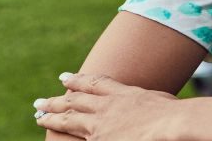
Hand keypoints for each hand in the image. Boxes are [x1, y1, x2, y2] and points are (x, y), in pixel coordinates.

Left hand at [35, 72, 178, 140]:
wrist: (171, 122)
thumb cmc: (173, 112)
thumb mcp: (157, 98)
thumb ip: (143, 100)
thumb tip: (146, 101)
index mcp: (121, 92)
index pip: (94, 83)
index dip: (78, 80)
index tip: (64, 77)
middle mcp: (107, 106)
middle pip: (75, 100)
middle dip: (56, 100)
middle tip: (39, 101)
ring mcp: (101, 124)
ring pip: (70, 118)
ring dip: (52, 116)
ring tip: (38, 116)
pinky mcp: (100, 140)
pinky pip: (76, 139)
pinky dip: (63, 136)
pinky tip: (53, 138)